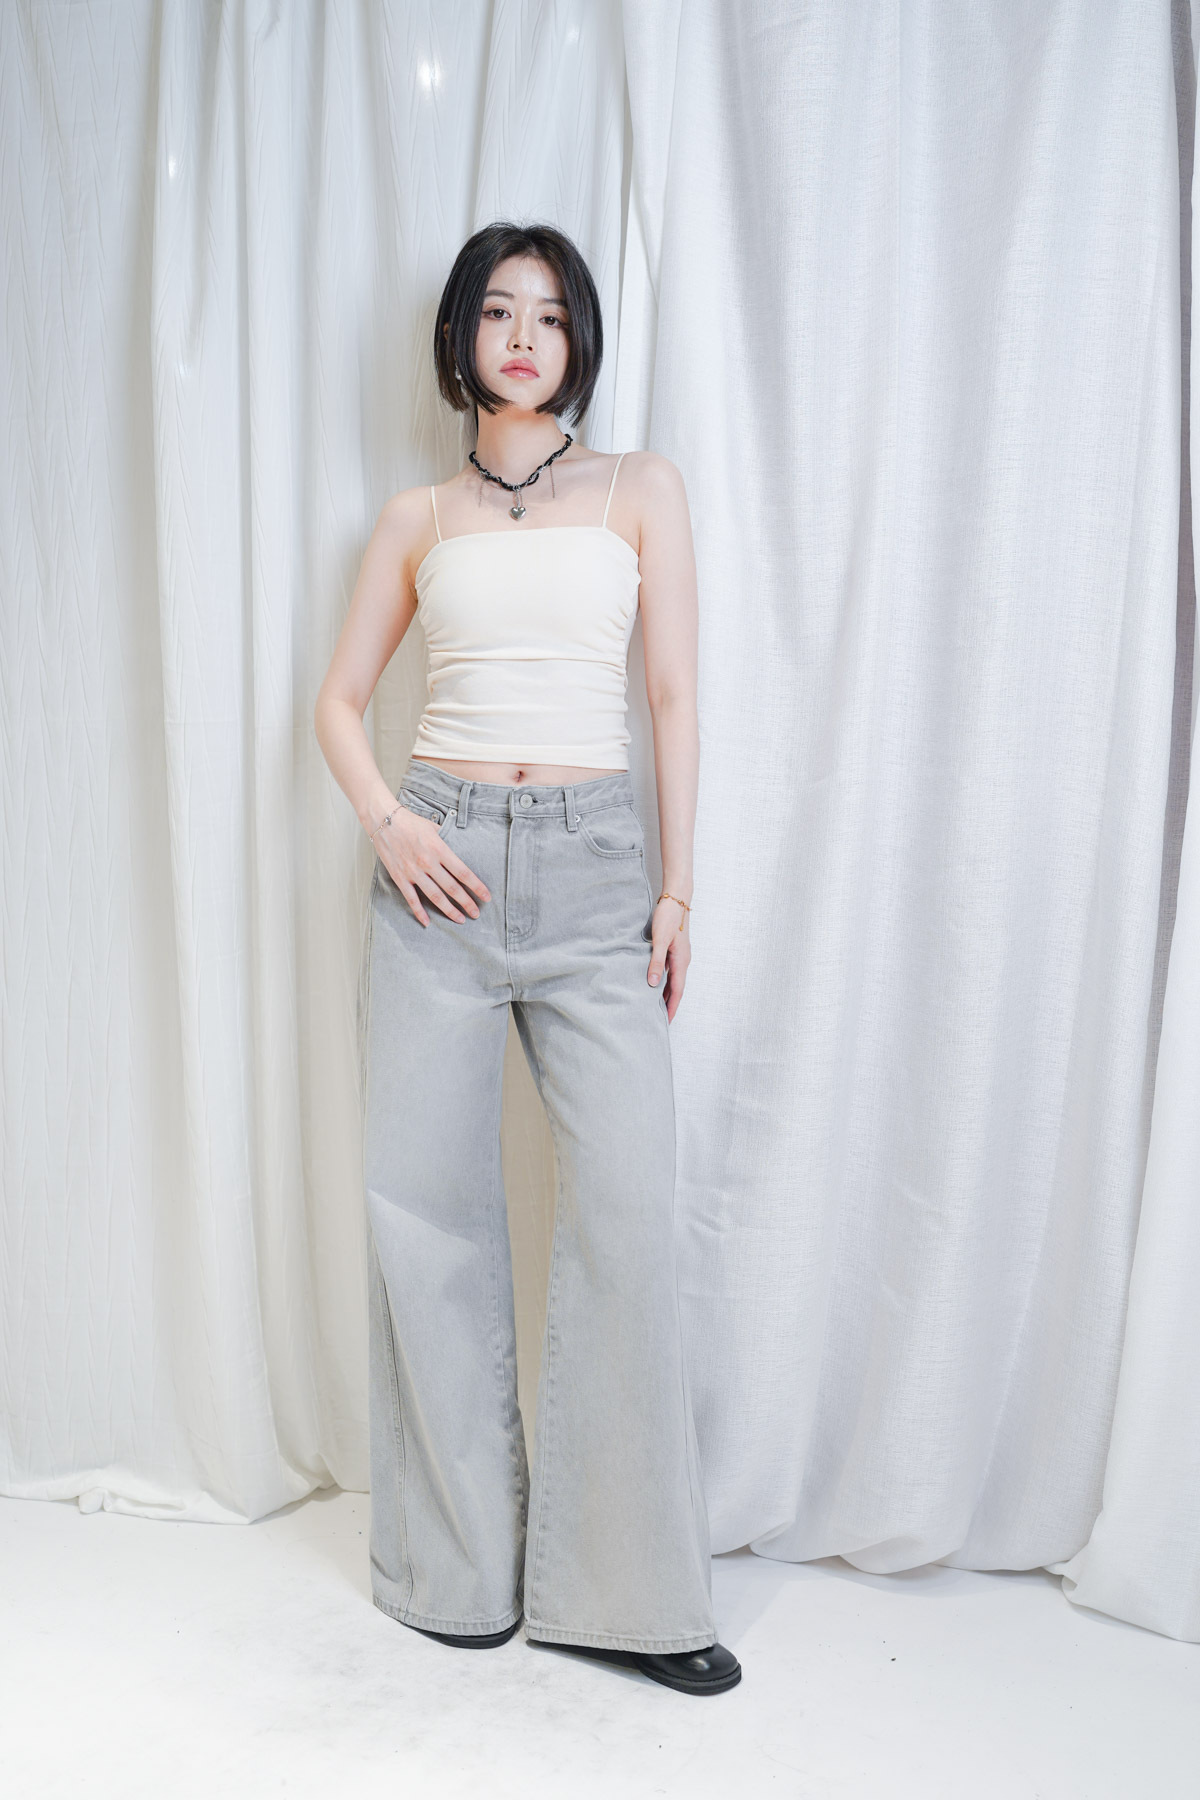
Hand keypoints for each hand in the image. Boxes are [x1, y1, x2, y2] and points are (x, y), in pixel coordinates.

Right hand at [377, 806, 490, 926]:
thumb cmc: (411, 822)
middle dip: (467, 903)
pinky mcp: (400, 877)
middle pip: (452, 888)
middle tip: (476, 914)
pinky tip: (428, 922)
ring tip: (460, 919)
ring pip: (435, 896)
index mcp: (439, 849)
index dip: (477, 887)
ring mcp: (413, 872)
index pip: (463, 872)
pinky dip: (419, 912)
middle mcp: (428, 862)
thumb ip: (448, 841)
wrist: (383, 820)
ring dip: (449, 910)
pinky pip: (411, 899)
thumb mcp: (435, 828)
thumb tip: (461, 851)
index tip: (486, 897)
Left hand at [647, 896, 689, 1020]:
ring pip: (673, 980)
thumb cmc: (668, 916)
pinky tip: (655, 983)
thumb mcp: (660, 940)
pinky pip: (671, 971)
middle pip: (676, 988)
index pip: (677, 991)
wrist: (677, 898)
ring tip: (656, 1006)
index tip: (666, 1022)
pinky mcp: (675, 949)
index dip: (671, 1007)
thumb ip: (656, 962)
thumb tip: (652, 983)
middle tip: (660, 1020)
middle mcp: (683, 961)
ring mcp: (680, 955)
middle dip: (669, 1004)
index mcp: (681, 961)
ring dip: (666, 993)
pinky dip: (664, 981)